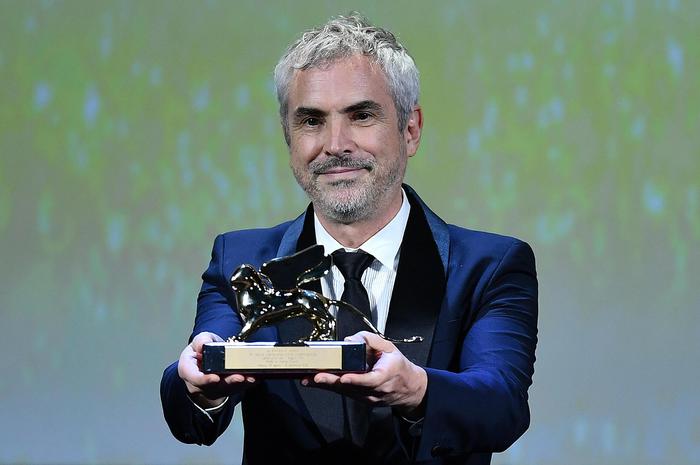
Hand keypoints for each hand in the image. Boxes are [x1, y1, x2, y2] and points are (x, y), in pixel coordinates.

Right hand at [178, 331, 255, 408]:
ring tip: (251, 377)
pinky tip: (256, 377)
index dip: (204, 380)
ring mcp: (213, 389)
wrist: (207, 360)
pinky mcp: (226, 391)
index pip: (194, 378)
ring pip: (228, 389)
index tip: (215, 378)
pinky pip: (237, 389)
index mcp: (188, 371)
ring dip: (241, 384)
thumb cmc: (201, 351)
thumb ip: (201, 340)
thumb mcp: (199, 340)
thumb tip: (203, 345)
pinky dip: (247, 384)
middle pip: (214, 386)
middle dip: (228, 382)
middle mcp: (200, 384)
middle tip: (239, 377)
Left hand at [303, 331, 427, 415]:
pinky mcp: (361, 399)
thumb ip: (371, 340)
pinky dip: (331, 387)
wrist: (409, 389)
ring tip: (308, 379)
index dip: (355, 379)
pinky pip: (345, 393)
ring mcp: (368, 398)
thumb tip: (351, 339)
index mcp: (385, 376)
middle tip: (315, 377)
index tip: (343, 377)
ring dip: (326, 385)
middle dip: (332, 382)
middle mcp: (375, 390)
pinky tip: (316, 382)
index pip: (370, 380)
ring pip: (345, 392)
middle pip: (351, 387)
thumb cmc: (398, 366)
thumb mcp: (390, 348)